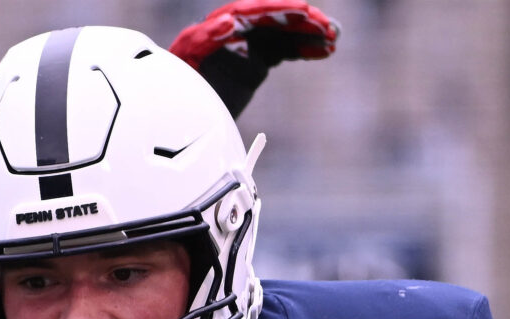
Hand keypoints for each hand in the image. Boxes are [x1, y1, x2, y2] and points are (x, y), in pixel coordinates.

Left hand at [170, 1, 341, 116]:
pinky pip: (284, 50)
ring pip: (283, 34)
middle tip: (328, 28)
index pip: (253, 11)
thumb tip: (228, 18)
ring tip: (334, 39)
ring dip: (309, 34)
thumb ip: (204, 39)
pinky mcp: (255, 62)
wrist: (177, 116)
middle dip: (302, 22)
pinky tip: (324, 51)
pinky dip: (303, 50)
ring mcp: (246, 46)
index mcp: (216, 26)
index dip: (280, 9)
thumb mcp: (187, 63)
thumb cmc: (176, 87)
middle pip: (273, 19)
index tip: (305, 10)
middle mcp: (234, 32)